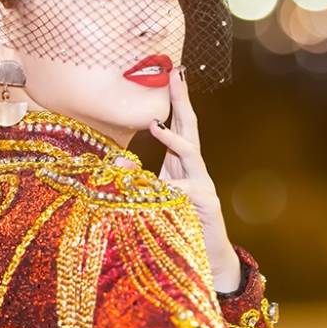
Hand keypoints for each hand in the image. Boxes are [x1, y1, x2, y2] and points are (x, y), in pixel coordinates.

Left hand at [149, 68, 241, 292]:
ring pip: (190, 155)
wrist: (208, 254)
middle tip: (176, 76)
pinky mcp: (207, 205)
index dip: (176, 99)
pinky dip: (174, 187)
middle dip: (182, 101)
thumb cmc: (180, 220)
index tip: (172, 73)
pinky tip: (164, 186)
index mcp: (182, 161)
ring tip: (156, 125)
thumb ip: (138, 179)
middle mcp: (195, 167)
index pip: (179, 123)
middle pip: (190, 127)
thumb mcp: (155, 196)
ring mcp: (204, 184)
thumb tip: (117, 164)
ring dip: (173, 139)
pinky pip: (188, 191)